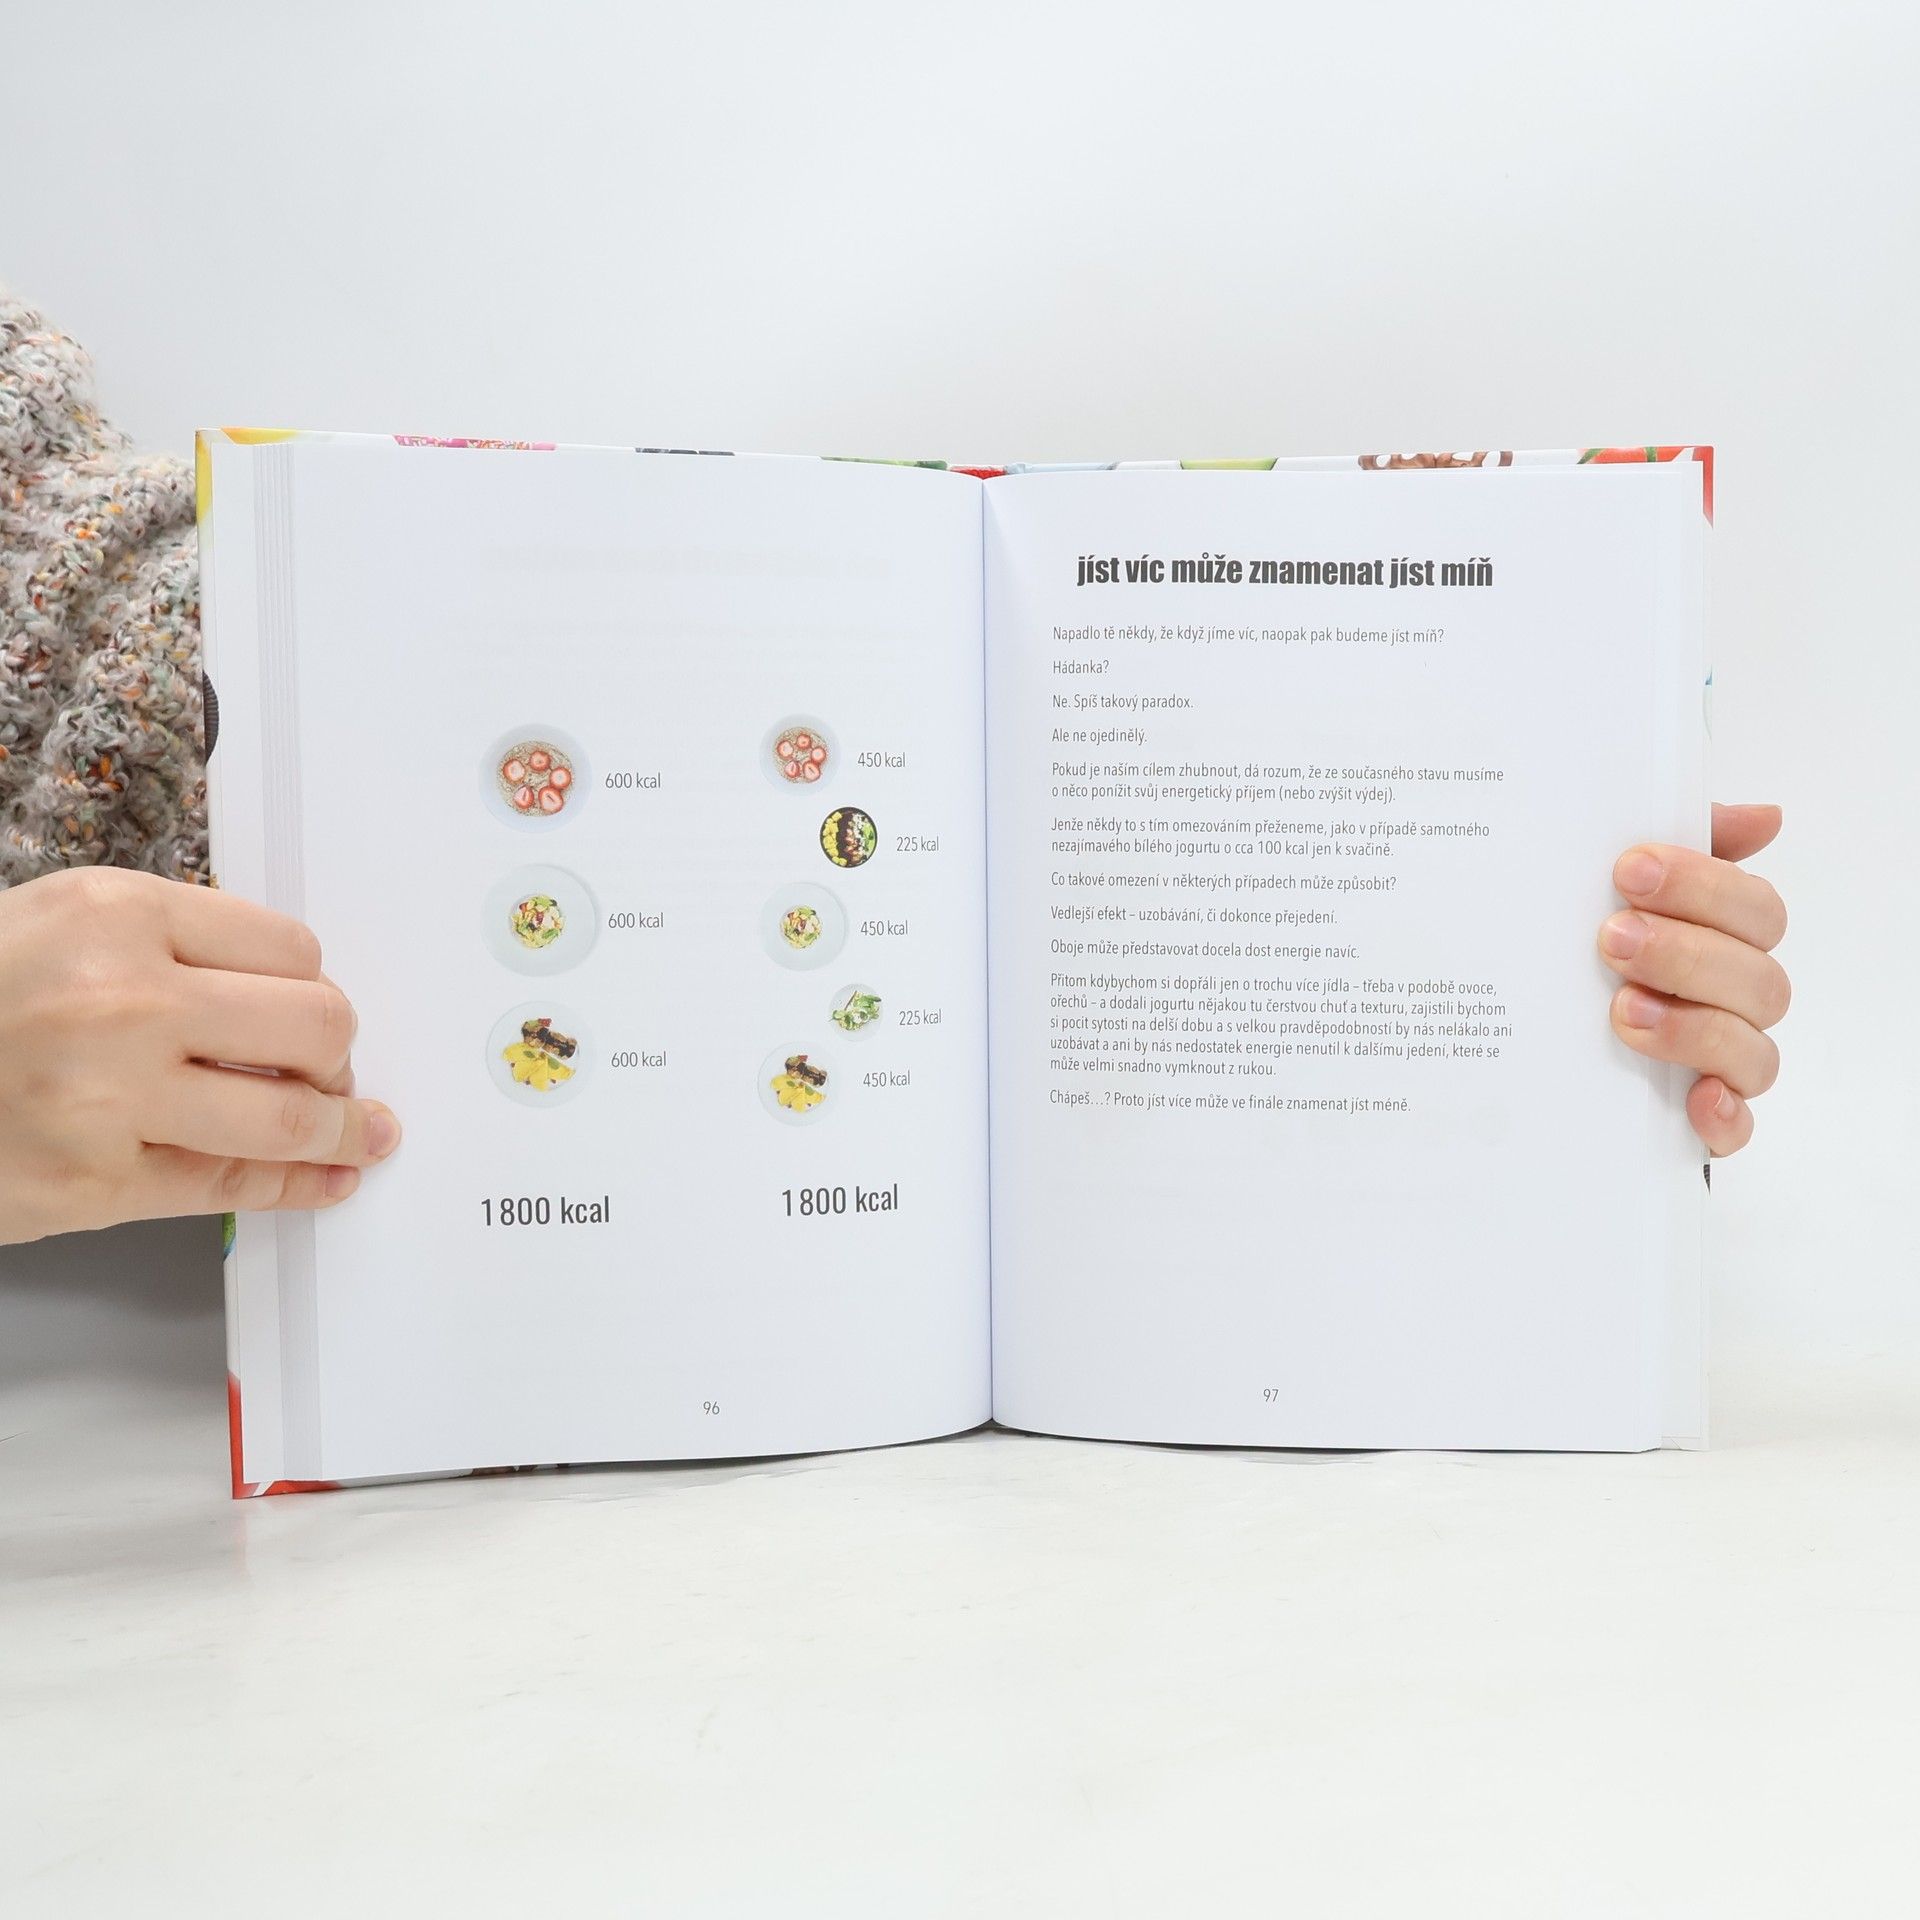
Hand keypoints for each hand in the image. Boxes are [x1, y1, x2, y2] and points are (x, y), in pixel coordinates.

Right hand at [0, 869, 399, 1243]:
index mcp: (118, 916)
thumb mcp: (60, 924)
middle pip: (314, 1024)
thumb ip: (171, 945)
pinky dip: (301, 1184)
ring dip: (340, 1126)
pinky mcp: (98, 1181)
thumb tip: (287, 991)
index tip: (311, 1012)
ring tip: (356, 1129)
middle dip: (337, 1053)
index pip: (292, 951)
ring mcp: (111, 1096)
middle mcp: (123, 999)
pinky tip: (331, 1178)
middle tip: (330, 1069)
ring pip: (290, 1115)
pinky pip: (233, 1186)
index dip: (312, 988)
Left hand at [1598, 803, 1788, 1155]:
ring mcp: (1722, 1062)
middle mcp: (1733, 1000)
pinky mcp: (1699, 1120)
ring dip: (1694, 1028)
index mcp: (1723, 938)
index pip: (1755, 909)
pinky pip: (1738, 1129)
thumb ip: (1683, 841)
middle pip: (1757, 978)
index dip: (1703, 886)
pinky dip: (1724, 1117)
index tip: (1630, 868)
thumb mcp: (1611, 885)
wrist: (1511, 1029)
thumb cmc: (1580, 945)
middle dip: (1686, 954)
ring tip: (1622, 1010)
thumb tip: (1762, 817)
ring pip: (1753, 1051)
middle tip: (1612, 939)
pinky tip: (1695, 1098)